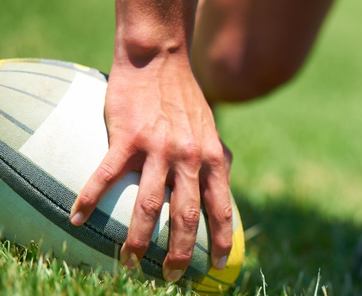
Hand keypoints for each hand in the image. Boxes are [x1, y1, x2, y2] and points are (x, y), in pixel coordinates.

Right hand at [69, 53, 232, 281]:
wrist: (159, 61)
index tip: (221, 264)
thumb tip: (224, 182)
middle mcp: (188, 157)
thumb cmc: (185, 98)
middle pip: (186, 216)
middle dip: (181, 252)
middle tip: (173, 276)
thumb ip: (217, 158)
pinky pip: (106, 175)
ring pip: (148, 205)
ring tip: (130, 261)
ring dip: (138, 239)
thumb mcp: (211, 130)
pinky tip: (77, 218)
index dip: (222, 239)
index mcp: (210, 158)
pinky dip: (89, 199)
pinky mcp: (127, 137)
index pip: (221, 207)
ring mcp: (158, 148)